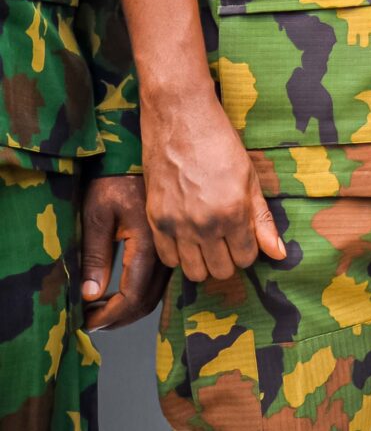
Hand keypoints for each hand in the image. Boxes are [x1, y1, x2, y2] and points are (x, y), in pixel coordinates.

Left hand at [78, 173, 166, 327]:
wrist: (151, 155)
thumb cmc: (116, 180)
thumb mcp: (97, 215)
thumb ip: (95, 256)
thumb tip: (91, 296)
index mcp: (148, 244)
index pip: (132, 295)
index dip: (109, 315)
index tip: (87, 322)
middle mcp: (168, 250)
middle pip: (148, 300)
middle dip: (119, 317)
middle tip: (91, 320)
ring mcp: (175, 248)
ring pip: (157, 293)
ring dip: (130, 307)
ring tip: (102, 308)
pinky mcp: (176, 244)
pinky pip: (161, 280)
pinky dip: (141, 293)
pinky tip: (121, 290)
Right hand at [140, 86, 285, 281]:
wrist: (181, 120)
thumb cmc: (220, 144)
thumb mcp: (250, 179)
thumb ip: (263, 220)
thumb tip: (279, 254)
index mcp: (233, 212)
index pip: (245, 258)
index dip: (249, 251)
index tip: (246, 237)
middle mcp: (203, 224)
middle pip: (220, 270)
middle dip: (228, 259)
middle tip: (228, 240)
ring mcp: (176, 224)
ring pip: (193, 271)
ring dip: (204, 261)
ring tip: (209, 241)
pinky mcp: (154, 220)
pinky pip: (167, 259)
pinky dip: (180, 254)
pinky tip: (188, 237)